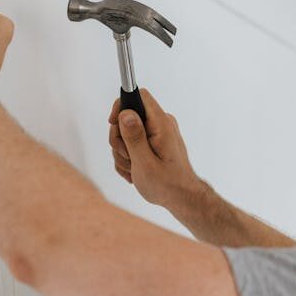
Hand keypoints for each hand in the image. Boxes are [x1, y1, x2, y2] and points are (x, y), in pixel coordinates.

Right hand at [109, 89, 203, 208]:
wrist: (182, 199)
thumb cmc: (167, 184)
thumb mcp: (145, 163)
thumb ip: (134, 137)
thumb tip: (125, 112)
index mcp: (161, 124)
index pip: (138, 96)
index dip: (121, 107)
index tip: (113, 124)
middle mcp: (160, 124)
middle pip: (127, 118)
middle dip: (119, 140)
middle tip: (128, 159)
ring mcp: (157, 134)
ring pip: (126, 135)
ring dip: (123, 155)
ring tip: (134, 170)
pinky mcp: (153, 144)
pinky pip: (132, 145)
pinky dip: (129, 160)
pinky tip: (135, 173)